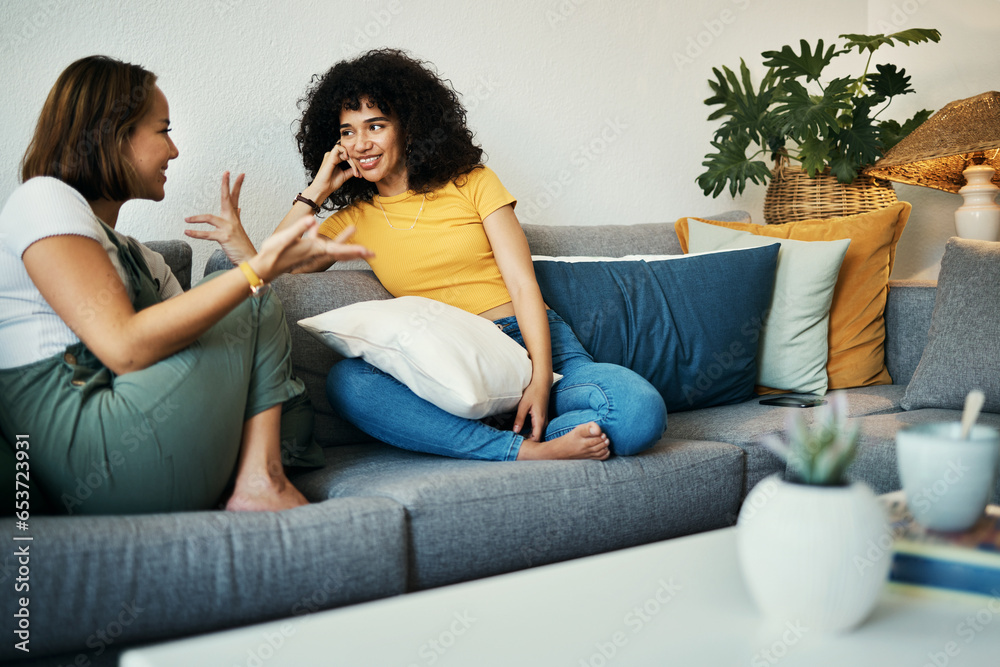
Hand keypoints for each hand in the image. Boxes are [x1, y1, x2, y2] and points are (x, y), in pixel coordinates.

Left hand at [184, 172, 256, 264]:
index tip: (238, 174)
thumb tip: (238, 208)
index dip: (236, 185)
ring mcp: (228, 228)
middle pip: (228, 199)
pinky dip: (196, 233)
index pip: (235, 197)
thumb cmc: (241, 246)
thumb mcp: (239, 229)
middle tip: (226, 173)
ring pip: (210, 218)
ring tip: (187, 219)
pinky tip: (187, 231)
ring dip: (197, 218)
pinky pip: (207, 234)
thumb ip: (237, 217)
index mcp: (234, 217)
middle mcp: (232, 220)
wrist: (249, 259)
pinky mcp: (224, 237)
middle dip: (226, 185)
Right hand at [249, 217, 372, 281]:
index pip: (339, 250)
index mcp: (314, 248)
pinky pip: (318, 242)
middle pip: (341, 252)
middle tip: (372, 254)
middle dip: (356, 252)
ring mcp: (310, 251)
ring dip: (344, 241)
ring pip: (332, 247)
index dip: (354, 250)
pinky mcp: (303, 249)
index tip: (368, 252)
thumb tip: (313, 219)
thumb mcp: (285, 238)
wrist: (263, 267)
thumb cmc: (273, 254)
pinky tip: (315, 226)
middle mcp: (315, 251)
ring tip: (353, 231)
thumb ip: (299, 228)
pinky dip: (321, 235)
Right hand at [310, 142, 359, 197]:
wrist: (324, 188)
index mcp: (336, 159)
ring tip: (354, 168)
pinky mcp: (329, 156)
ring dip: (352, 158)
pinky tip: (347, 158)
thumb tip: (360, 168)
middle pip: (348, 153)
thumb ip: (351, 170)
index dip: (355, 163)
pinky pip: (338, 148)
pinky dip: (345, 151)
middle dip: (355, 162)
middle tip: (358, 174)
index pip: (349, 156)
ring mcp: (331, 155)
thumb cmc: (331, 183)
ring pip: (345, 150)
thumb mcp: (345, 175)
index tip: (359, 174)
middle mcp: (333, 156)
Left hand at [514, 378, 550, 441]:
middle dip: (527, 443)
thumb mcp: (523, 405)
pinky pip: (537, 430)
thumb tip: (515, 431)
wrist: (542, 383)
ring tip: (516, 439)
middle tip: (515, 444)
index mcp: (540, 421)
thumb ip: (519, 419)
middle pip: (537, 439)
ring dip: (528, 438)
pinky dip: (530, 433)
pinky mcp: (542, 418)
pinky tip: (521, 432)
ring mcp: (544, 420)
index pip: (536, 439)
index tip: (518, 446)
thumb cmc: (533, 392)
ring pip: (537, 434)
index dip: (528, 444)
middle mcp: (544, 422)